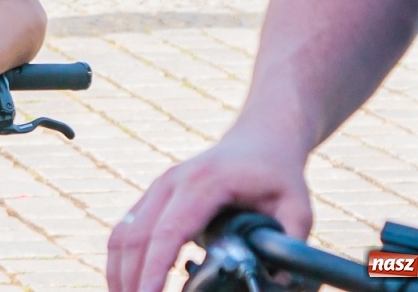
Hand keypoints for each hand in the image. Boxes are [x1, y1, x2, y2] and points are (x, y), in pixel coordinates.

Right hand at [106, 127, 312, 291]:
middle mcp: (171, 183)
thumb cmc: (277, 174)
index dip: (154, 269)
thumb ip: (291, 246)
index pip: (167, 232)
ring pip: (123, 234)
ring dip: (119, 272)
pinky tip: (129, 285)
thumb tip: (280, 285)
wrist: (259, 139)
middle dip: (131, 280)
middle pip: (135, 237)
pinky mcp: (154, 197)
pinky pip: (127, 230)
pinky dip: (122, 260)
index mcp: (202, 184)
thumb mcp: (298, 208)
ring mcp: (158, 187)